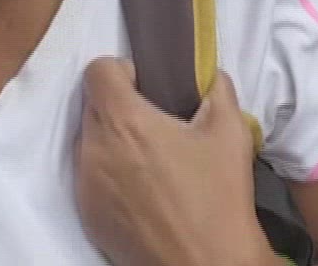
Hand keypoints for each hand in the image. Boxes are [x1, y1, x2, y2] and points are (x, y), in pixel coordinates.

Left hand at [75, 57, 270, 265]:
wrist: (205, 265)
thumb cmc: (217, 197)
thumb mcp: (231, 132)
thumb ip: (216, 90)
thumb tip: (208, 76)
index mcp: (123, 121)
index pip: (98, 70)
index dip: (122, 71)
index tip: (146, 88)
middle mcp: (94, 149)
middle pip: (92, 106)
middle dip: (120, 107)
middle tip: (155, 124)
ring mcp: (85, 184)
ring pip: (89, 142)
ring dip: (113, 141)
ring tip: (151, 161)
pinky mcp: (87, 214)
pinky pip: (90, 177)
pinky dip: (110, 175)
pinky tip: (144, 191)